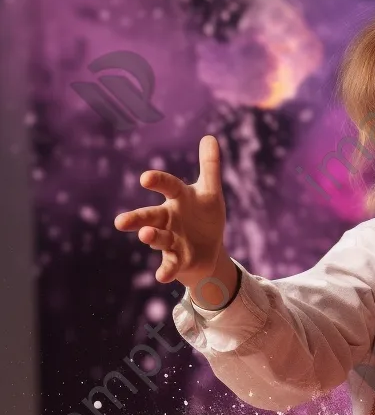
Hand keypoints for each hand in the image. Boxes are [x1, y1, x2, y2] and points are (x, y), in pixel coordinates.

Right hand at [114, 135, 235, 307]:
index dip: (158, 182)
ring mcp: (171, 240)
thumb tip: (210, 137)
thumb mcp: (210, 192)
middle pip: (150, 216)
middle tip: (122, 222)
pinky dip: (166, 270)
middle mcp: (169, 219)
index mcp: (178, 199)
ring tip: (145, 236)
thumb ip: (209, 167)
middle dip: (138, 218)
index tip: (146, 178)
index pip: (168, 186)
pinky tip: (162, 277)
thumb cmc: (204, 216)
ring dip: (151, 238)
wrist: (208, 249)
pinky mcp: (178, 259)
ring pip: (158, 238)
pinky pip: (169, 264)